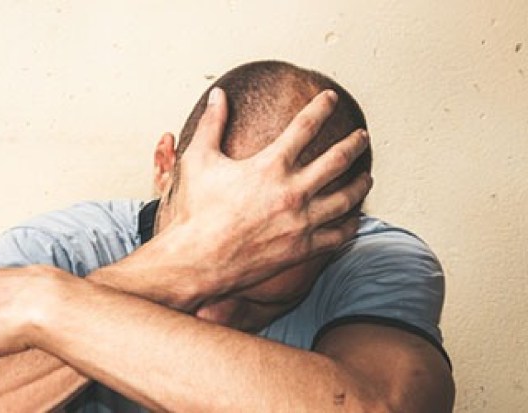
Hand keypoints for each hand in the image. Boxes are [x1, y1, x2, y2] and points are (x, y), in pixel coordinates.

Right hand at [162, 88, 371, 294]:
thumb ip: (211, 124)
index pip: (305, 126)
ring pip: (346, 198)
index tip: (331, 98)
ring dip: (360, 184)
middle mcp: (292, 192)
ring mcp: (300, 222)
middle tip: (362, 136)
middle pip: (337, 160)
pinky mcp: (301, 248)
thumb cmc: (194, 212)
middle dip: (354, 144)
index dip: (321, 107)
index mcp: (270, 166)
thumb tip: (217, 95)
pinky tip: (354, 218)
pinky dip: (351, 225)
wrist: (196, 261)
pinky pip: (338, 235)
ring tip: (366, 177)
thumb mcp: (198, 159)